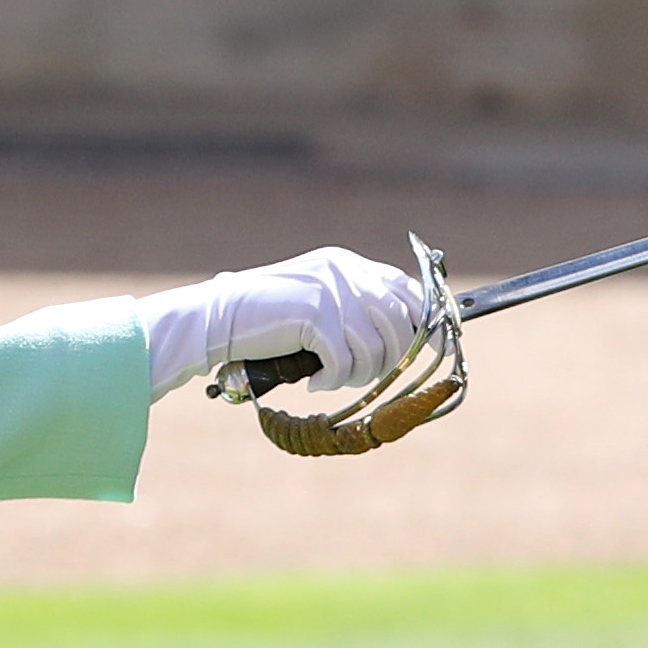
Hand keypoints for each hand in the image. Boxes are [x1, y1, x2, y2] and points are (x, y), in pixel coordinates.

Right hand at [134, 248, 427, 398]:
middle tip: (359, 375)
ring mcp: (332, 290)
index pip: (408, 289)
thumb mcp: (317, 304)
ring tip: (331, 377)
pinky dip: (332, 380)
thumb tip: (408, 338)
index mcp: (348, 265)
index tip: (429, 350)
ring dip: (358, 374)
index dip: (425, 322)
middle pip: (401, 322)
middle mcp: (345, 271)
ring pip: (377, 347)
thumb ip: (355, 310)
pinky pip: (346, 361)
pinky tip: (314, 382)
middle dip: (390, 359)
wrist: (218, 318)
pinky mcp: (316, 314)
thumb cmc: (267, 320)